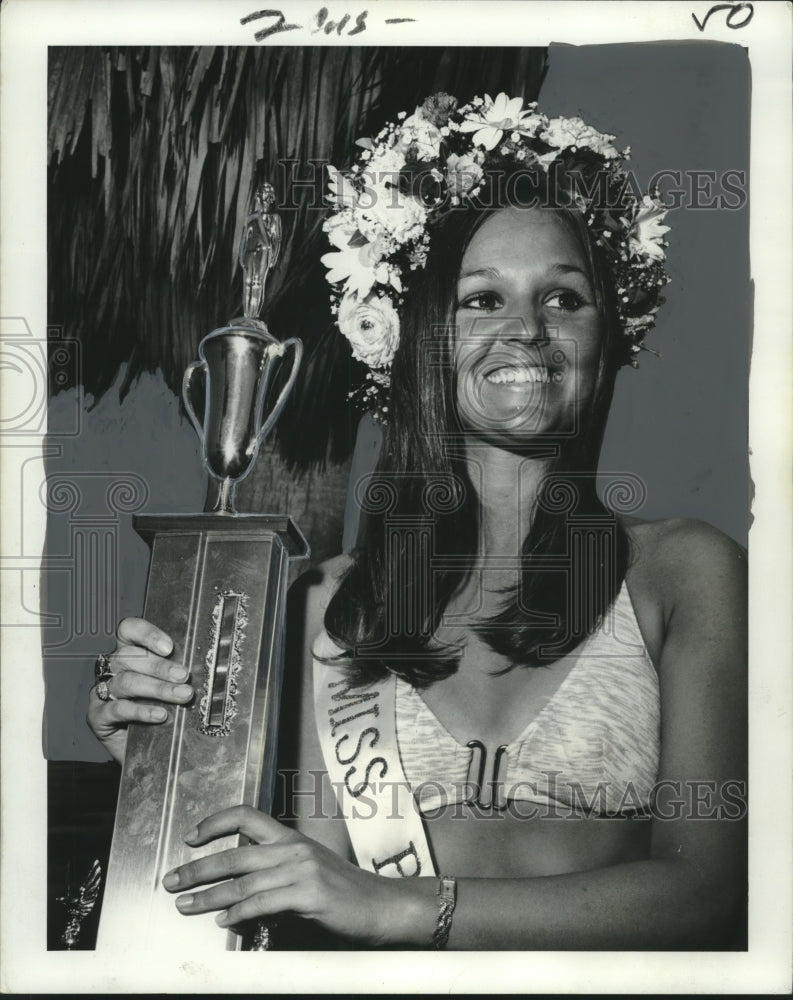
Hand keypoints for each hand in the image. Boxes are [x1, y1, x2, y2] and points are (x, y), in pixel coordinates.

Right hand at [86, 617, 193, 764]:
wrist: (146, 751)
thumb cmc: (159, 714)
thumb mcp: (169, 687)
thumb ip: (176, 674)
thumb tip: (201, 667)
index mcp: (129, 654)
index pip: (129, 631)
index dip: (146, 634)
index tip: (169, 647)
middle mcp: (112, 669)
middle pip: (129, 656)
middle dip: (160, 666)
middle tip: (184, 677)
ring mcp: (102, 692)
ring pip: (126, 682)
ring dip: (158, 688)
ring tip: (182, 696)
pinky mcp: (97, 716)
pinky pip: (117, 709)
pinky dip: (141, 711)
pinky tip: (160, 715)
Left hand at [161, 806, 435, 947]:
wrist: (383, 907)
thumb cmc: (344, 894)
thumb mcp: (306, 875)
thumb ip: (273, 879)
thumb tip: (235, 897)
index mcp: (291, 839)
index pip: (247, 815)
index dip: (215, 822)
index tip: (190, 837)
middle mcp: (293, 849)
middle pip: (235, 853)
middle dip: (197, 868)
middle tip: (171, 881)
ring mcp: (302, 870)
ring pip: (243, 881)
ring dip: (208, 896)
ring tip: (185, 905)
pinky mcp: (309, 895)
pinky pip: (265, 903)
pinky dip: (241, 913)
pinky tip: (225, 922)